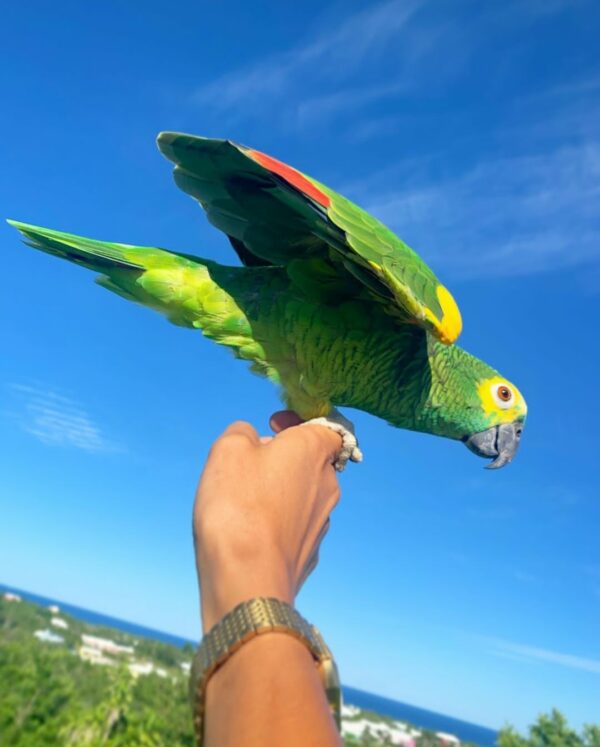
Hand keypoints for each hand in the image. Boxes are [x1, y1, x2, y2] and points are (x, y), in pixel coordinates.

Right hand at [193, 411, 341, 631]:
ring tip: (242, 504)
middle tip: (247, 466)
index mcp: (313, 450)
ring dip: (278, 493)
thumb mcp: (228, 449)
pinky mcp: (310, 553)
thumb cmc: (239, 506)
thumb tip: (251, 439)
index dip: (299, 423)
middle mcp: (328, 484)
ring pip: (302, 496)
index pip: (327, 427)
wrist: (248, 580)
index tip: (273, 426)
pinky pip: (293, 528)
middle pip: (310, 462)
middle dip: (282, 459)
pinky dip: (276, 525)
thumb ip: (242, 432)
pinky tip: (249, 534)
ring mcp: (322, 522)